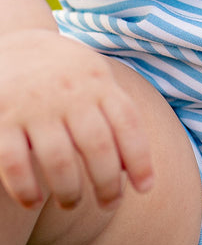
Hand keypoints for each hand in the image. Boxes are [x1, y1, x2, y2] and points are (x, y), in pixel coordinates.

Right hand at [0, 30, 152, 210]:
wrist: (10, 41)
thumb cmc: (63, 72)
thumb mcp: (94, 77)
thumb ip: (115, 112)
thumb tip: (134, 167)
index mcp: (98, 82)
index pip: (127, 124)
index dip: (140, 160)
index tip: (145, 189)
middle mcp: (70, 93)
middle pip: (98, 147)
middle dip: (107, 184)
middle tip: (109, 203)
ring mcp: (34, 106)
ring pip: (59, 161)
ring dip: (70, 191)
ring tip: (72, 203)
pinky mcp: (1, 120)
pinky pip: (15, 163)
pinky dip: (26, 188)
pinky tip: (34, 202)